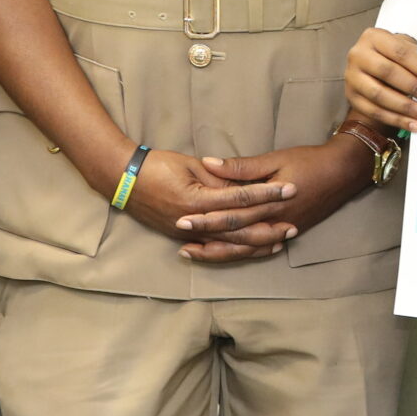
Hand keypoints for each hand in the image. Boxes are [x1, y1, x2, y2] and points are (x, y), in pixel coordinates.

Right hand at [116, 148, 296, 258]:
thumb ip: (219, 176)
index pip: (242, 197)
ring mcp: (188, 232)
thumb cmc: (156, 165)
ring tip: (280, 242)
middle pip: (240, 228)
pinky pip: (213, 248)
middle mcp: (195, 221)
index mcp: (198, 199)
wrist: (122, 178)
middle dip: (269, 227)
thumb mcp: (191, 164)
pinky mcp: (182, 236)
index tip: (291, 188)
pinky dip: (233, 251)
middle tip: (295, 225)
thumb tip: (245, 184)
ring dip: (255, 244)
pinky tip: (248, 251)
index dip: (268, 193)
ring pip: (229, 243)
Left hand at [189, 138, 372, 262]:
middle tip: (180, 239)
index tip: (182, 219)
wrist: (344, 171)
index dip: (205, 218)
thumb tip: (209, 163)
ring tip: (194, 253)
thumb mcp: (275, 158)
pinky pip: (262, 249)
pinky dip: (243, 253)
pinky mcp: (290, 231)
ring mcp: (283, 230)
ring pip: (246, 248)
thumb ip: (241, 167)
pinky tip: (229, 254)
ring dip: (219, 252)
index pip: (231, 214)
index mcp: (270, 203)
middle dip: (206, 238)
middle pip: (234, 235)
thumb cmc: (310, 160)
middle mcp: (275, 222)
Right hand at [346, 27, 416, 129]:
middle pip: (388, 73)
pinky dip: (396, 120)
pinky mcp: (351, 97)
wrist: (369, 65)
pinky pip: (374, 111)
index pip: (401, 52)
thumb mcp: (403, 50)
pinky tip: (413, 124)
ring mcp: (351, 77)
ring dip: (406, 108)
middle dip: (415, 88)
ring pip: (379, 95)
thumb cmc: (392, 57)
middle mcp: (358, 55)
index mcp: (374, 37)